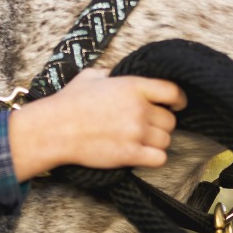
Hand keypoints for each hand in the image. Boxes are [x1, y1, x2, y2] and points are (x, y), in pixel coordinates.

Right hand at [7, 68, 186, 180]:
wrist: (54, 129)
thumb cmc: (69, 102)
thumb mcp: (91, 76)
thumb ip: (112, 74)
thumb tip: (118, 74)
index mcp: (133, 86)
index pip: (173, 91)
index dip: (179, 100)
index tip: (176, 105)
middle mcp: (138, 108)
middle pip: (170, 120)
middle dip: (161, 124)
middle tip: (148, 126)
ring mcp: (136, 132)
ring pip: (166, 140)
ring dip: (157, 142)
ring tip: (141, 140)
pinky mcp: (130, 154)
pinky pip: (160, 159)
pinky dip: (154, 158)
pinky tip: (143, 154)